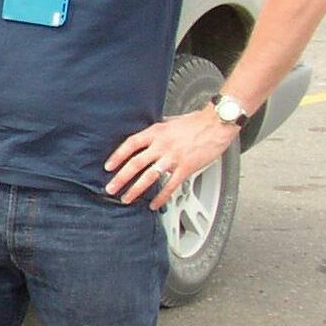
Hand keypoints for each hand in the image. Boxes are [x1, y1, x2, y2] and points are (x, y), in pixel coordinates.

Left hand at [104, 107, 236, 209]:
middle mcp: (161, 145)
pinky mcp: (186, 168)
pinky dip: (161, 197)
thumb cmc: (196, 122)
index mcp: (156, 132)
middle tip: (111, 188)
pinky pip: (170, 185)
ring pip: (149, 176)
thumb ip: (157, 132)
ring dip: (136, 189)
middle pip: (135, 163)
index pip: (130, 144)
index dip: (117, 156)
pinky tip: (154, 204)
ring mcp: (173, 157)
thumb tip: (147, 138)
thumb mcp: (169, 122)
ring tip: (127, 198)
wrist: (216, 124)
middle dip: (121, 178)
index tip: (108, 166)